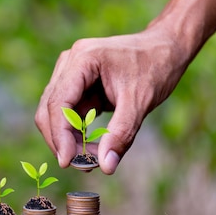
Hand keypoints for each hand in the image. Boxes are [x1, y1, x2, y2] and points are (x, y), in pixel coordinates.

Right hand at [35, 26, 189, 173]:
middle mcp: (69, 63)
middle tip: (83, 165)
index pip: (58, 102)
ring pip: (55, 114)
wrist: (166, 48)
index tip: (68, 162)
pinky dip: (76, 133)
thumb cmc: (156, 67)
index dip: (59, 135)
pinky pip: (67, 113)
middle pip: (50, 109)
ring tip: (93, 158)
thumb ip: (121, 134)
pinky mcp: (75, 85)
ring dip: (68, 139)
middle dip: (62, 140)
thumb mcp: (140, 102)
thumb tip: (105, 166)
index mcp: (83, 59)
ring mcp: (70, 73)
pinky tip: (93, 147)